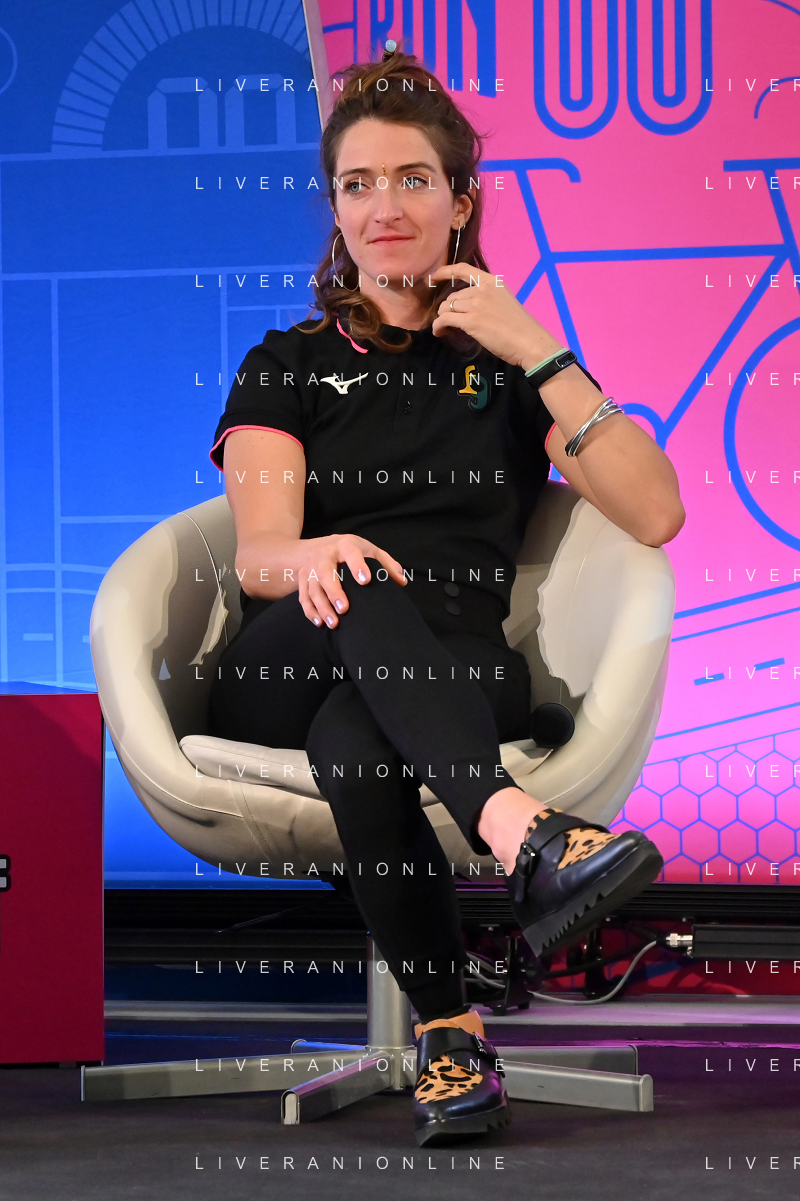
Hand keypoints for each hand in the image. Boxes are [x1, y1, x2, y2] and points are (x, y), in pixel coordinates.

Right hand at [296, 533, 405, 626]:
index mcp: (345, 545)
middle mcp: (324, 554)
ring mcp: (310, 568)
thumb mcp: (370, 550)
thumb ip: (387, 564)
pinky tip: (320, 623)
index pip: (351, 553)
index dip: (357, 566)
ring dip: (322, 607)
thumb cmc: (351, 552)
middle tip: (345, 610)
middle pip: (325, 572)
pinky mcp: (302, 580)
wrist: (319, 546)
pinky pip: (303, 597)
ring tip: (334, 623)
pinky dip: (310, 611)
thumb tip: (402, 582)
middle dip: (334, 592)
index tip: (365, 581)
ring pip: (313, 588)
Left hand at [429, 262, 563, 370]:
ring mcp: (475, 304)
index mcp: (492, 282)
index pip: (463, 269)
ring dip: (443, 318)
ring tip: (445, 328)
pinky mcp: (470, 321)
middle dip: (448, 309)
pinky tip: (440, 332)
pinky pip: (444, 319)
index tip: (433, 276)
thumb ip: (486, 298)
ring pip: (446, 308)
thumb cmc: (519, 326)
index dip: (445, 271)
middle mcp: (482, 290)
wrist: (528, 342)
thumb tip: (466, 306)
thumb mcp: (504, 301)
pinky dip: (438, 326)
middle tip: (450, 321)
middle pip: (452, 296)